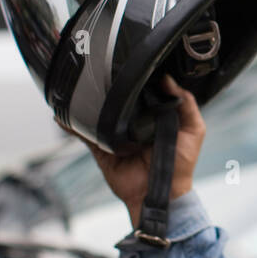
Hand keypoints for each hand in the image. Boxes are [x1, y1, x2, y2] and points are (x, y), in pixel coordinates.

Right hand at [56, 74, 205, 229]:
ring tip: (76, 89)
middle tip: (99, 72)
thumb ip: (186, 104)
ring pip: (98, 115)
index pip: (142, 93)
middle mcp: (134, 123)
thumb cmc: (181, 165)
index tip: (129, 63)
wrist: (163, 194)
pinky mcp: (104, 149)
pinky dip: (73, 126)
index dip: (137, 80)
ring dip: (86, 104)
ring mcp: (116, 136)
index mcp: (154, 116)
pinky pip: (86, 136)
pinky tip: (63, 116)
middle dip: (108, 89)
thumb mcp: (194, 130)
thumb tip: (168, 80)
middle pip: (118, 102)